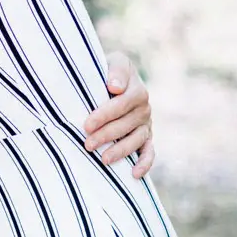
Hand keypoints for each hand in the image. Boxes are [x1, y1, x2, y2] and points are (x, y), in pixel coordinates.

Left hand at [82, 51, 154, 177]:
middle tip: (87, 144)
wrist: (115, 77)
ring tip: (103, 159)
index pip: (121, 105)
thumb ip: (116, 71)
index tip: (87, 124)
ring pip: (136, 140)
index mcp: (137, 89)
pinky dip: (144, 163)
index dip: (104, 115)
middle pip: (126, 125)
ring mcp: (146, 123)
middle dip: (106, 135)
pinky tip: (134, 174)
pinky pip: (149, 151)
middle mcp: (144, 108)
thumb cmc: (108, 69)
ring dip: (121, 151)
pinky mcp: (146, 136)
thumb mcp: (113, 61)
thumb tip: (115, 88)